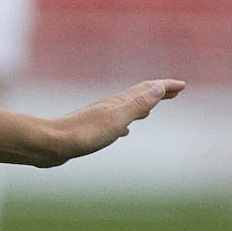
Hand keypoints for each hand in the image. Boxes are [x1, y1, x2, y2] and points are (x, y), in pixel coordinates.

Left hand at [31, 78, 184, 166]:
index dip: (164, 87)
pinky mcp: (89, 131)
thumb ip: (136, 105)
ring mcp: (98, 119)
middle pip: (137, 96)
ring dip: (142, 106)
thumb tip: (157, 87)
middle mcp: (108, 108)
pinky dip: (124, 123)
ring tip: (152, 107)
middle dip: (157, 92)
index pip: (145, 90)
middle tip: (175, 91)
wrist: (49, 144)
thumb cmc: (83, 134)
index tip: (182, 85)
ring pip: (125, 109)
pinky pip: (113, 124)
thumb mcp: (116, 120)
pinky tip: (123, 131)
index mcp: (117, 104)